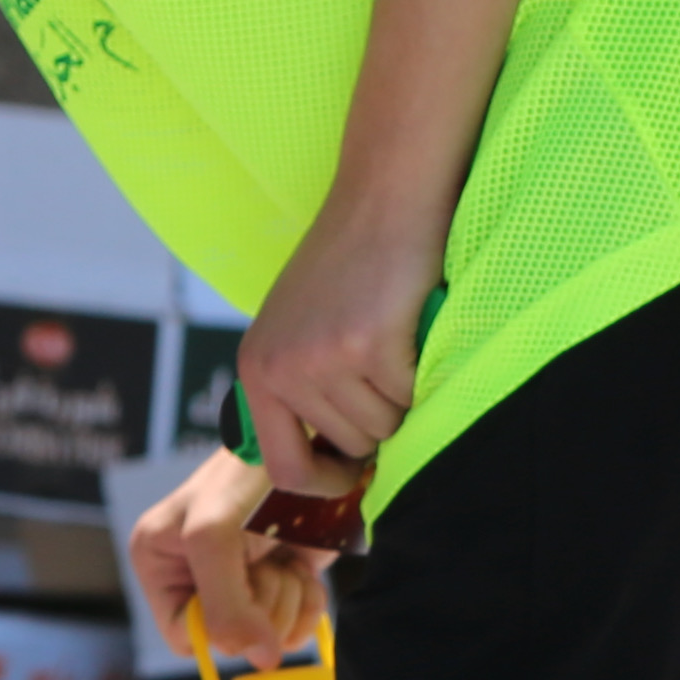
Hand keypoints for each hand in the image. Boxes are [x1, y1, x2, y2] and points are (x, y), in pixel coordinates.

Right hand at [128, 448, 334, 666]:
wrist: (310, 444)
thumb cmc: (247, 471)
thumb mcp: (214, 534)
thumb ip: (223, 602)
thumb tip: (259, 661)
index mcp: (159, 560)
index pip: (183, 635)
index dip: (218, 629)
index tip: (244, 598)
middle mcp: (196, 576)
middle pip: (230, 639)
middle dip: (259, 608)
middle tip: (265, 564)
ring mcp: (242, 581)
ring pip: (267, 636)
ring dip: (288, 601)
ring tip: (282, 555)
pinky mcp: (282, 579)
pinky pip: (298, 625)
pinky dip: (309, 601)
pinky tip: (301, 565)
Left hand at [233, 195, 440, 513]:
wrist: (383, 199)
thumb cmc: (351, 268)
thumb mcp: (299, 333)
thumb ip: (301, 393)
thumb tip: (334, 470)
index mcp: (254, 371)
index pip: (284, 469)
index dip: (328, 480)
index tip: (357, 468)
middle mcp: (278, 369)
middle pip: (352, 447)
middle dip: (380, 416)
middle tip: (384, 361)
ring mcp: (320, 359)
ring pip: (386, 426)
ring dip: (404, 393)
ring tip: (394, 339)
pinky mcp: (368, 345)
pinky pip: (413, 396)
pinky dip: (425, 371)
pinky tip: (411, 328)